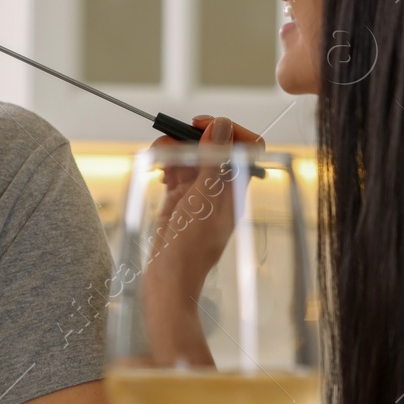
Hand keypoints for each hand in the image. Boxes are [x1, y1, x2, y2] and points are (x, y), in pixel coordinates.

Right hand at [147, 115, 265, 290]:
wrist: (170, 279)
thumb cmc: (192, 247)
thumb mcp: (204, 198)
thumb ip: (213, 160)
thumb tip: (221, 126)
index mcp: (235, 186)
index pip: (245, 145)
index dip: (226, 129)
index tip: (201, 125)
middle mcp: (219, 186)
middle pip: (211, 146)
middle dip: (190, 137)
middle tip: (169, 137)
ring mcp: (198, 193)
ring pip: (190, 157)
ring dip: (173, 150)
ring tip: (158, 157)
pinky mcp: (179, 199)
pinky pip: (175, 172)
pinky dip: (166, 166)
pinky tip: (159, 175)